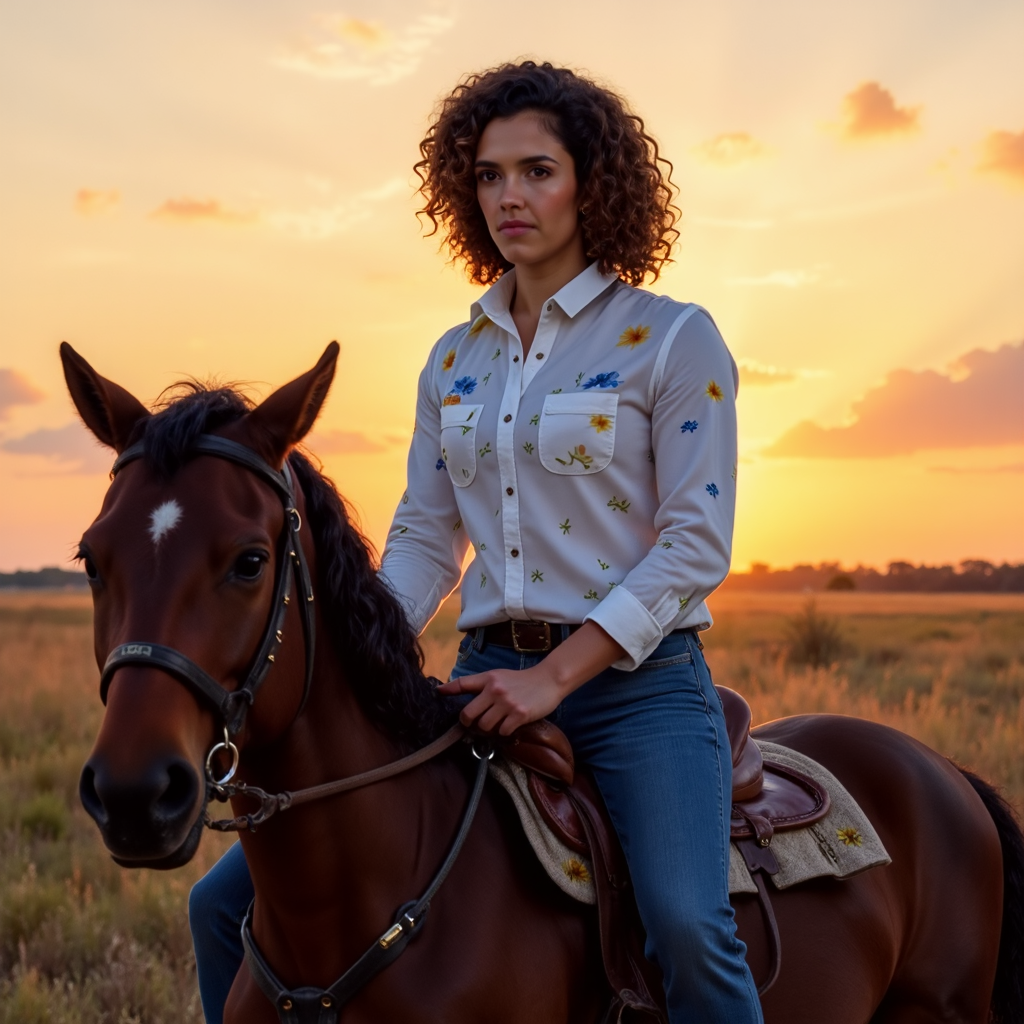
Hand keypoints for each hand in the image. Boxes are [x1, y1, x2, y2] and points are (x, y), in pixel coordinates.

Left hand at [435, 622, 626, 735]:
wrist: (548, 680)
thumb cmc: (521, 681)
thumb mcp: (499, 676)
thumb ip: (480, 685)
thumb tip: (454, 690)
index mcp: (489, 678)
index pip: (462, 684)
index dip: (447, 690)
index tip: (437, 694)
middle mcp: (495, 690)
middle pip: (469, 714)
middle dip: (469, 722)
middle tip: (475, 723)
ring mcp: (507, 703)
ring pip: (485, 726)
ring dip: (489, 728)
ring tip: (497, 723)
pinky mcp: (519, 714)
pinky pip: (502, 732)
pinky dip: (505, 731)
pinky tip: (511, 724)